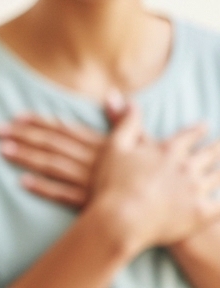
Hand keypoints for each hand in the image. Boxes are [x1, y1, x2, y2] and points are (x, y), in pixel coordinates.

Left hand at [0, 99, 219, 265]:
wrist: (163, 205)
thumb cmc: (150, 172)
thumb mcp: (140, 142)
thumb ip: (123, 119)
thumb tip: (115, 95)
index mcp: (100, 143)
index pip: (64, 129)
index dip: (39, 121)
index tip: (15, 115)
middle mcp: (91, 159)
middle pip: (51, 144)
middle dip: (23, 135)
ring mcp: (89, 181)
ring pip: (51, 166)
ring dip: (26, 157)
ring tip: (1, 150)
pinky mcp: (90, 202)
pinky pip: (62, 194)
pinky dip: (43, 187)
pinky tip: (22, 182)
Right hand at [87, 102, 219, 250]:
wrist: (120, 220)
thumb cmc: (112, 183)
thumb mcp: (114, 147)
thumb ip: (126, 123)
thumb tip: (131, 101)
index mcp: (168, 150)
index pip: (189, 135)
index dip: (199, 130)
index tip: (206, 125)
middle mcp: (187, 167)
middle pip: (210, 154)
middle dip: (219, 147)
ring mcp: (196, 191)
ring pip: (219, 177)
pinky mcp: (201, 214)